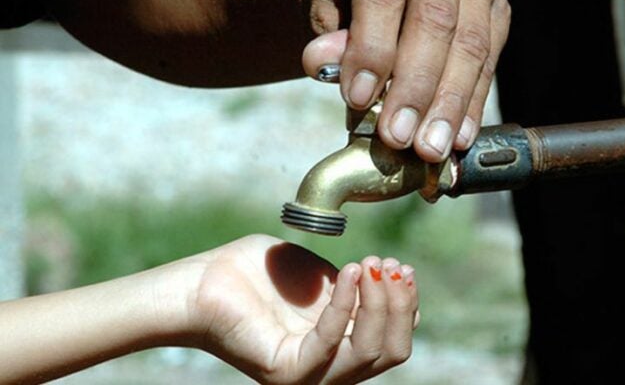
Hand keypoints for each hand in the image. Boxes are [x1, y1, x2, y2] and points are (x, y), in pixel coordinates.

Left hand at [183, 234, 418, 383]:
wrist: (203, 281)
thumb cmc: (256, 274)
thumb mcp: (319, 277)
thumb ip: (353, 286)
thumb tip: (388, 280)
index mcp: (337, 347)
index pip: (391, 341)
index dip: (405, 304)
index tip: (401, 265)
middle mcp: (327, 368)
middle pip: (390, 352)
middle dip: (401, 305)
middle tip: (392, 265)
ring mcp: (307, 375)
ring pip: (369, 353)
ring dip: (380, 304)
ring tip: (372, 265)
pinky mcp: (286, 371)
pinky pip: (330, 342)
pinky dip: (347, 303)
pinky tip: (351, 271)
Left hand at [302, 0, 510, 162]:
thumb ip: (328, 22)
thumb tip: (321, 61)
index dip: (372, 49)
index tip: (358, 97)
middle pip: (436, 23)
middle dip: (416, 87)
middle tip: (398, 135)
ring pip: (472, 44)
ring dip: (450, 105)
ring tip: (431, 148)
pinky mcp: (495, 10)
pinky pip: (491, 57)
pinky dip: (475, 100)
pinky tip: (461, 135)